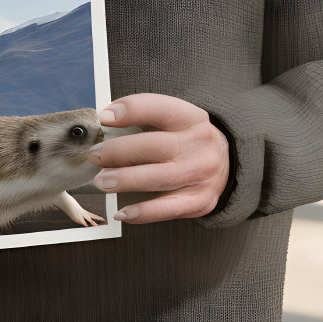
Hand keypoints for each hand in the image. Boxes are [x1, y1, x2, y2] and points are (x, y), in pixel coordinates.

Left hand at [87, 94, 229, 223]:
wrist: (227, 164)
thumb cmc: (187, 141)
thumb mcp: (175, 122)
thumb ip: (145, 122)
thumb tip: (103, 129)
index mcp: (192, 118)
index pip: (161, 109)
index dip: (131, 110)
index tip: (104, 117)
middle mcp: (201, 144)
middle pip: (157, 146)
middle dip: (120, 151)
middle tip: (95, 156)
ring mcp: (203, 174)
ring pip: (161, 178)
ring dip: (126, 180)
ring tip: (102, 181)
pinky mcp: (201, 201)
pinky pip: (168, 209)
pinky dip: (142, 212)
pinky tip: (122, 212)